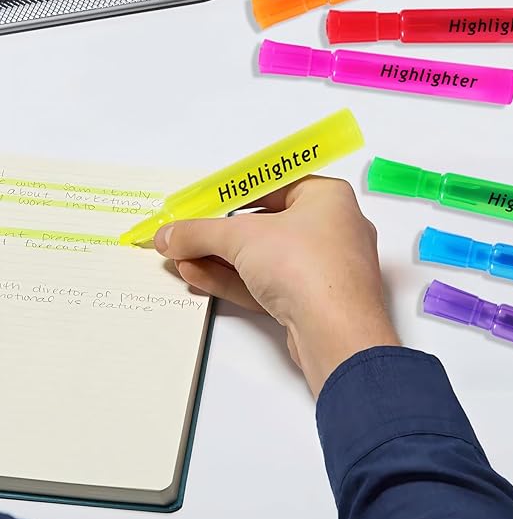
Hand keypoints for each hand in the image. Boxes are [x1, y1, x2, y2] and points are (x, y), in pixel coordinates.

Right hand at [154, 176, 399, 396]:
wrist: (336, 333)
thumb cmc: (304, 265)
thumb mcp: (241, 237)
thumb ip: (199, 232)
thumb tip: (169, 235)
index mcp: (329, 198)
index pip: (274, 186)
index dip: (233, 194)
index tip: (202, 202)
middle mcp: (332, 229)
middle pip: (265, 225)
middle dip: (219, 234)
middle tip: (185, 234)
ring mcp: (324, 269)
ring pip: (264, 259)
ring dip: (220, 258)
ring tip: (179, 256)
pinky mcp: (314, 302)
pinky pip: (269, 284)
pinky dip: (234, 279)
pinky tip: (197, 275)